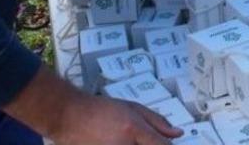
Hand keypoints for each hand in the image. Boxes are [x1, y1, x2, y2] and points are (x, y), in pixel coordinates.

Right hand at [50, 94, 181, 144]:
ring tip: (121, 136)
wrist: (70, 117)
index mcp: (133, 130)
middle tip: (141, 137)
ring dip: (138, 144)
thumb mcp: (133, 108)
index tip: (171, 144)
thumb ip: (157, 121)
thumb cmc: (102, 109)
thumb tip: (177, 133)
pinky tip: (115, 140)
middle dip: (152, 144)